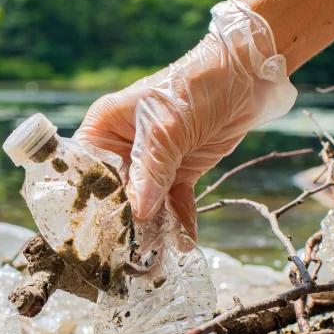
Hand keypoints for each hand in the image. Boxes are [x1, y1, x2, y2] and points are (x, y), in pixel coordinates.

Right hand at [74, 0, 296, 236]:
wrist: (248, 75)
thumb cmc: (196, 86)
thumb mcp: (168, 127)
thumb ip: (151, 171)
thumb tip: (139, 213)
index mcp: (104, 128)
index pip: (85, 171)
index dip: (86, 203)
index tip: (92, 235)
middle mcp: (122, 147)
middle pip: (114, 194)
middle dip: (123, 224)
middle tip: (127, 256)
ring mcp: (152, 161)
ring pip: (146, 203)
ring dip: (153, 229)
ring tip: (157, 258)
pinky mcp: (180, 169)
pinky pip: (174, 202)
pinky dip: (179, 222)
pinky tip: (184, 243)